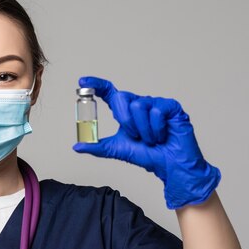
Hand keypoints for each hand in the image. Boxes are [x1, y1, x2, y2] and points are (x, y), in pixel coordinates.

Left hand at [73, 76, 220, 208]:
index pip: (109, 92)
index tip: (82, 82)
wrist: (169, 166)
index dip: (96, 84)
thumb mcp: (117, 150)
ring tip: (151, 140)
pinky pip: (156, 111)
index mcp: (126, 111)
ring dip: (143, 129)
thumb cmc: (148, 155)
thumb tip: (76, 146)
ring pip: (139, 105)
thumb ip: (97, 146)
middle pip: (122, 96)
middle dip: (125, 119)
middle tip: (134, 136)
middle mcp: (139, 103)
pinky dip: (156, 128)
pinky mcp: (171, 107)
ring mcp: (155, 103)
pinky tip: (162, 136)